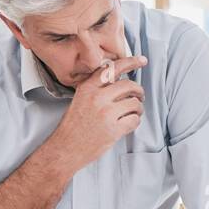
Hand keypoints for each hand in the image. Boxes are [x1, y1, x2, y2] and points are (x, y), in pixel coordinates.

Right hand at [51, 54, 147, 169]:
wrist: (65, 148)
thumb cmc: (73, 125)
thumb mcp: (80, 99)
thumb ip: (97, 88)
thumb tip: (119, 81)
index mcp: (88, 88)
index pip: (113, 69)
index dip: (131, 62)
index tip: (142, 61)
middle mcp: (97, 98)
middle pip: (129, 86)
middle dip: (138, 91)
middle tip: (139, 96)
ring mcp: (106, 114)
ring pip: (135, 103)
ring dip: (138, 108)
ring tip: (133, 113)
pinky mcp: (113, 130)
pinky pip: (134, 120)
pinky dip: (135, 121)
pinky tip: (129, 123)